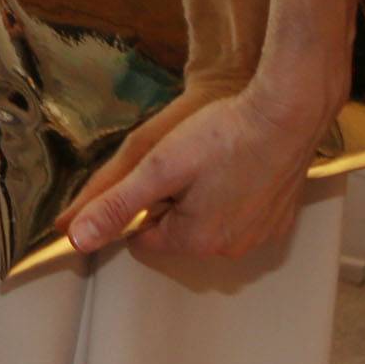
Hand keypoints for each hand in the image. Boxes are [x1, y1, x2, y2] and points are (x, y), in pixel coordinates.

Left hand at [55, 76, 335, 266]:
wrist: (288, 114)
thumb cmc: (224, 136)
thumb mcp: (158, 167)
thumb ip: (116, 204)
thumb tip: (76, 238)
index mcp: (194, 240)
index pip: (143, 237)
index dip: (140, 203)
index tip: (152, 173)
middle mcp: (229, 249)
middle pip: (178, 231)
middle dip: (172, 201)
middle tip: (185, 161)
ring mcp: (260, 236)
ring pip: (210, 222)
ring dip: (203, 197)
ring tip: (212, 158)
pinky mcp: (280, 219)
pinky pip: (243, 214)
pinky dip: (235, 195)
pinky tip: (239, 164)